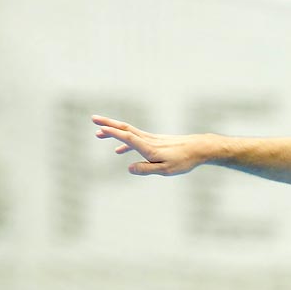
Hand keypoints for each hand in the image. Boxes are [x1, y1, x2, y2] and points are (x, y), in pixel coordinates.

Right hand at [92, 115, 209, 176]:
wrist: (198, 148)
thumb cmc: (183, 161)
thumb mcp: (165, 170)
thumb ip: (146, 169)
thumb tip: (129, 168)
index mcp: (148, 147)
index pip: (127, 137)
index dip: (113, 132)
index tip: (99, 128)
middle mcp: (148, 140)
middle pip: (125, 129)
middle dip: (108, 124)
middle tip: (93, 119)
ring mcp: (151, 139)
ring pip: (128, 132)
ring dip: (113, 131)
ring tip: (99, 133)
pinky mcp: (154, 141)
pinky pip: (135, 140)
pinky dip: (124, 142)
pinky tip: (119, 150)